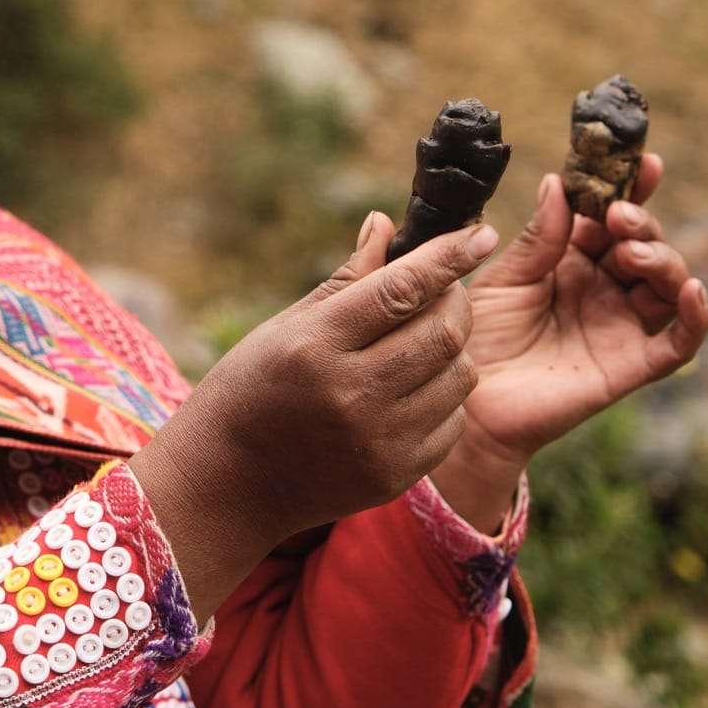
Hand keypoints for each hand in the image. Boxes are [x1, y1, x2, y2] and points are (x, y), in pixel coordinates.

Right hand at [128, 219, 495, 618]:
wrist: (228, 483)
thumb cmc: (251, 389)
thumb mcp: (285, 327)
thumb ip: (346, 279)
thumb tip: (385, 223)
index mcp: (317, 346)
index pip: (401, 290)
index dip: (448, 256)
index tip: (479, 233)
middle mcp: (352, 395)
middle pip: (443, 332)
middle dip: (456, 300)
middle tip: (442, 291)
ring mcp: (378, 442)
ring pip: (460, 376)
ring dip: (453, 348)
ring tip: (421, 342)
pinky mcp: (396, 476)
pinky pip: (453, 421)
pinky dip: (444, 396)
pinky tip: (411, 390)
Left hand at [429, 157, 707, 530]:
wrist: (469, 401)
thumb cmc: (478, 336)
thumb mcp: (504, 277)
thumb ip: (539, 238)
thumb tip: (558, 182)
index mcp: (572, 259)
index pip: (612, 217)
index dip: (631, 189)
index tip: (644, 162)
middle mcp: (603, 287)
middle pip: (645, 245)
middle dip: (640, 225)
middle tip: (618, 218)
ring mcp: (621, 324)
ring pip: (667, 285)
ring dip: (663, 260)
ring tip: (632, 253)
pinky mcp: (631, 364)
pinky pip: (678, 342)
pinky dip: (696, 317)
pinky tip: (692, 291)